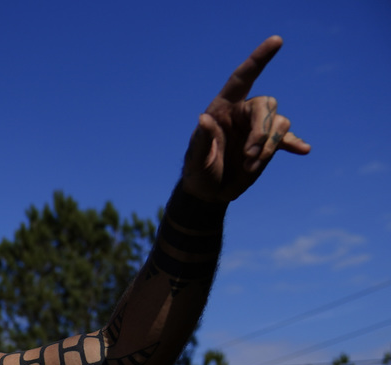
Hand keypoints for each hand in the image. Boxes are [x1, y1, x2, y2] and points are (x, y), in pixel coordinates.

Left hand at [181, 35, 309, 202]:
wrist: (209, 191)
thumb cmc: (197, 171)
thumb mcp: (195, 159)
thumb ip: (200, 140)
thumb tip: (204, 119)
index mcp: (223, 108)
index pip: (243, 77)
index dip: (259, 58)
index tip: (277, 41)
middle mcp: (243, 113)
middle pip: (266, 105)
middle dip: (262, 130)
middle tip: (249, 154)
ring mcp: (258, 128)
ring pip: (279, 123)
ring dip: (269, 145)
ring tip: (250, 166)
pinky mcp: (269, 145)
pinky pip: (287, 138)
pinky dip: (294, 143)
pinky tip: (302, 150)